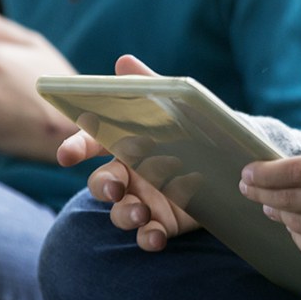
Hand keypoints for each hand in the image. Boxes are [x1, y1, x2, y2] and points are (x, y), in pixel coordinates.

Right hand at [58, 55, 204, 251]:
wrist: (234, 159)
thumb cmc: (196, 127)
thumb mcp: (178, 106)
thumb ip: (149, 87)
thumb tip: (123, 61)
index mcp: (127, 142)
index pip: (92, 143)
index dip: (76, 147)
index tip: (65, 155)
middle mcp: (130, 173)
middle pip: (102, 183)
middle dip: (102, 187)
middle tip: (116, 187)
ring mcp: (144, 199)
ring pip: (120, 212)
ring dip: (124, 214)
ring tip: (140, 212)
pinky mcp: (162, 221)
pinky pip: (146, 234)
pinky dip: (147, 238)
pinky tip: (155, 237)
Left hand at [239, 66, 300, 261]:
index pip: (297, 171)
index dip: (266, 173)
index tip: (247, 172)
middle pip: (290, 199)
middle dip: (262, 192)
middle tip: (247, 186)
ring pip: (298, 223)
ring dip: (278, 212)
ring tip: (269, 203)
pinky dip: (297, 235)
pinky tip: (293, 224)